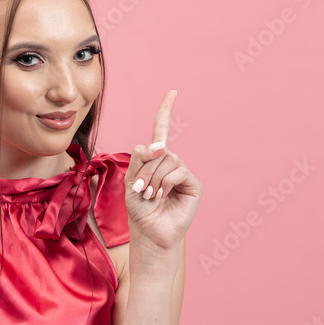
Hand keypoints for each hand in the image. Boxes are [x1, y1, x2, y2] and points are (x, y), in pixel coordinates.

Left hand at [124, 89, 202, 251]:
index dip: (165, 112)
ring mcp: (183, 172)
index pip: (161, 131)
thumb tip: (161, 145)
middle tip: (141, 190)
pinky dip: (165, 183)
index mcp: (155, 159)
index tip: (172, 92)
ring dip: (153, 179)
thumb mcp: (131, 180)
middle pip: (158, 150)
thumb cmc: (138, 209)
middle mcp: (170, 162)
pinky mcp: (193, 183)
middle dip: (145, 170)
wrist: (149, 232)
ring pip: (167, 160)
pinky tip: (162, 196)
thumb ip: (140, 158)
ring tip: (151, 196)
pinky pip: (178, 171)